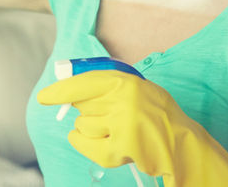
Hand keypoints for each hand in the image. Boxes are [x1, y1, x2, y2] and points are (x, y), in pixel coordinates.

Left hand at [38, 70, 227, 185]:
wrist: (183, 143)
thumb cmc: (157, 116)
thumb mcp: (137, 90)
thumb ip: (108, 87)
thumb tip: (71, 93)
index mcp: (125, 81)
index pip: (83, 81)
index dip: (60, 90)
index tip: (44, 97)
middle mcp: (122, 97)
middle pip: (81, 107)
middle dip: (88, 114)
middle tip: (112, 118)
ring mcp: (122, 121)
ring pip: (83, 126)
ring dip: (93, 132)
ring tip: (118, 132)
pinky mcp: (123, 144)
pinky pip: (90, 146)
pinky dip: (89, 147)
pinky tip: (105, 146)